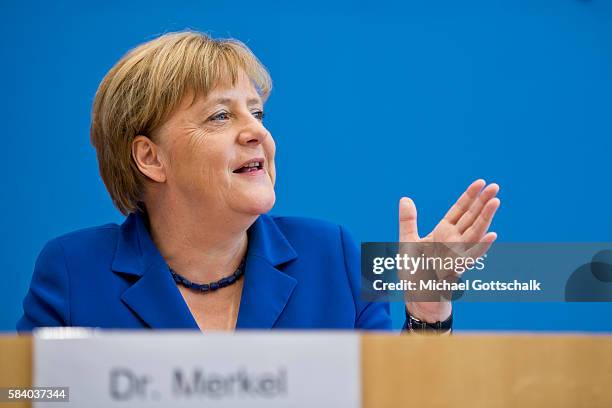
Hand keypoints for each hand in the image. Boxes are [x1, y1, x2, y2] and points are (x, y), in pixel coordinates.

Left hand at [399, 179, 499, 321]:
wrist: (417, 299)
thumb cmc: (415, 273)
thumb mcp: (407, 242)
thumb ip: (408, 221)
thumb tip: (405, 199)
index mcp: (443, 233)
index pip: (459, 211)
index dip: (469, 196)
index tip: (480, 182)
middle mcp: (453, 242)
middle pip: (470, 218)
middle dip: (482, 202)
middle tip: (495, 186)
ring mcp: (456, 255)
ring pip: (475, 234)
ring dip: (485, 219)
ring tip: (495, 202)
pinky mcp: (455, 271)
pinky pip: (470, 257)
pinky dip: (481, 247)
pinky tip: (492, 235)